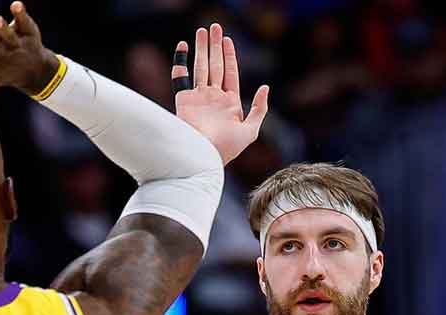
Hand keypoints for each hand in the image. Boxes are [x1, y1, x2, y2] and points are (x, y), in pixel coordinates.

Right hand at [170, 23, 269, 165]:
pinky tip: (182, 46)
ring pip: (200, 66)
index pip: (230, 73)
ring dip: (201, 48)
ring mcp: (198, 98)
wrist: (203, 156)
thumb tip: (265, 87)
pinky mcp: (183, 100)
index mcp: (230, 103)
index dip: (229, 56)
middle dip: (215, 46)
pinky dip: (180, 61)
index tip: (227, 40)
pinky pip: (180, 76)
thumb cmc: (227, 147)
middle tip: (214, 27)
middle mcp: (213, 98)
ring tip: (202, 30)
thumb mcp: (251, 130)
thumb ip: (259, 109)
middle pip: (215, 66)